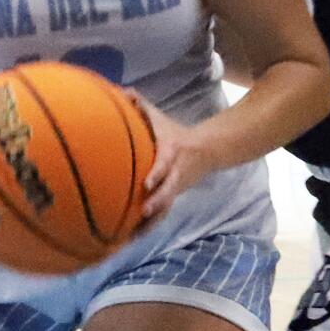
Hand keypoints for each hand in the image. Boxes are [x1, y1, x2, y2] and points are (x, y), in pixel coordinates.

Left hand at [133, 93, 216, 227]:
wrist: (206, 151)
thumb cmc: (174, 133)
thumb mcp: (160, 117)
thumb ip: (141, 105)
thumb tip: (123, 90)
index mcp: (172, 154)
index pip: (165, 165)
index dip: (158, 175)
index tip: (146, 184)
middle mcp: (175, 174)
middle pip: (168, 192)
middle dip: (157, 203)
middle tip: (143, 213)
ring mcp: (175, 189)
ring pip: (164, 209)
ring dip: (150, 223)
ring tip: (131, 237)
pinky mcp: (172, 198)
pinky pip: (159, 216)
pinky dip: (146, 228)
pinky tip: (129, 240)